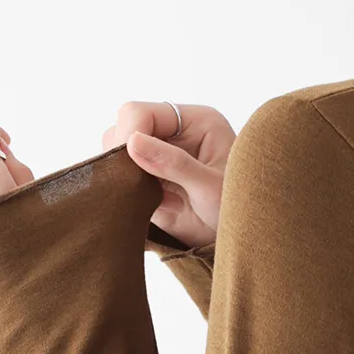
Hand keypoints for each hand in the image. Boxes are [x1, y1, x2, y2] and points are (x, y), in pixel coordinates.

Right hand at [102, 102, 233, 246]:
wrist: (236, 241)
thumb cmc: (237, 210)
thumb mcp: (210, 187)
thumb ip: (174, 163)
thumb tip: (132, 142)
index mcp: (195, 122)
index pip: (141, 112)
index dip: (128, 134)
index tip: (129, 163)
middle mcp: (174, 133)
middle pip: (124, 128)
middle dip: (124, 156)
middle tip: (142, 186)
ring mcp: (158, 155)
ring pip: (116, 151)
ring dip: (124, 175)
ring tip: (153, 198)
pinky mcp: (148, 178)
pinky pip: (120, 177)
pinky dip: (124, 191)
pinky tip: (147, 205)